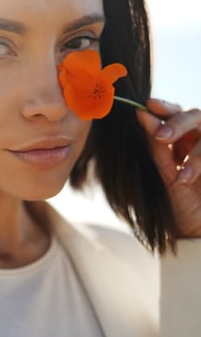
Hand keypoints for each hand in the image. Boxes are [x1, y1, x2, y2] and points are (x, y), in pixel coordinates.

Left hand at [136, 99, 200, 237]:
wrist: (196, 230)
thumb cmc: (177, 203)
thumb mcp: (164, 175)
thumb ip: (156, 148)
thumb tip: (141, 115)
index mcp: (179, 140)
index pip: (173, 113)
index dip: (164, 106)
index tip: (149, 106)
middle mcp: (197, 140)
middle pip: (194, 116)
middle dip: (178, 124)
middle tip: (162, 136)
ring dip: (196, 155)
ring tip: (184, 177)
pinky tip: (191, 178)